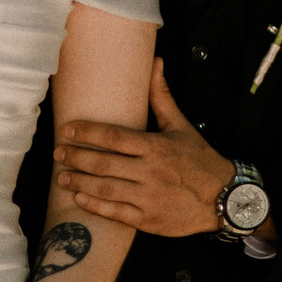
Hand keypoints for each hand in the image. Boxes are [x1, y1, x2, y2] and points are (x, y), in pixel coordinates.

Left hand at [51, 59, 233, 236]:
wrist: (225, 199)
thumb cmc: (199, 159)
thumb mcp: (181, 126)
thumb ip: (161, 97)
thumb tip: (156, 62)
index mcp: (156, 147)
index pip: (113, 137)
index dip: (87, 132)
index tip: (67, 130)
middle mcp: (150, 172)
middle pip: (103, 163)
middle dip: (76, 157)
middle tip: (57, 152)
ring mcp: (149, 198)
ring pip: (106, 189)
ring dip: (80, 182)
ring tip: (62, 176)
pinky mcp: (149, 220)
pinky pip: (117, 213)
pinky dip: (95, 206)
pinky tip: (79, 199)